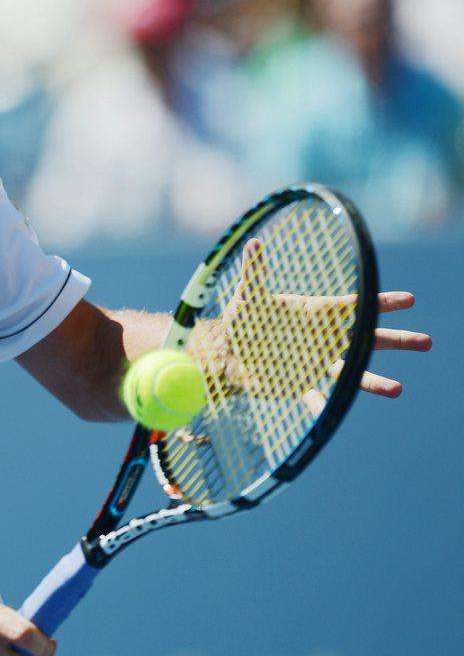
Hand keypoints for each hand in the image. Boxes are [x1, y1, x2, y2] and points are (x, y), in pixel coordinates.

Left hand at [201, 239, 430, 403]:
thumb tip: (252, 243)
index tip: (409, 300)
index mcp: (317, 314)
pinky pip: (315, 397)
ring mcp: (316, 363)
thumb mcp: (248, 297)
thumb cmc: (243, 320)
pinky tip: (328, 412)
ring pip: (351, 373)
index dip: (381, 303)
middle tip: (426, 342)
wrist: (229, 353)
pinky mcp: (300, 384)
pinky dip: (321, 405)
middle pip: (367, 340)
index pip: (355, 306)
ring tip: (397, 389)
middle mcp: (324, 339)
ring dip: (374, 381)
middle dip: (396, 340)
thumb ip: (254, 273)